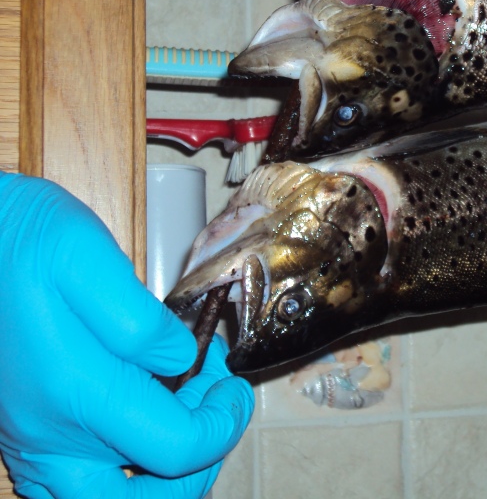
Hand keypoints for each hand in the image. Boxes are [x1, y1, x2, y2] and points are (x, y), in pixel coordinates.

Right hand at [0, 173, 253, 497]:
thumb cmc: (21, 241)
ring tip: (180, 411)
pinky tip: (137, 413)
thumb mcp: (87, 256)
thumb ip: (141, 319)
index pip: (178, 450)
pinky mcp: (21, 432)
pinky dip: (117, 468)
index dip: (225, 424)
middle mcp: (49, 433)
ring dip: (156, 475)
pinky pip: (71, 482)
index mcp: (78, 393)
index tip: (234, 385)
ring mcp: (30, 440)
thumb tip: (181, 359)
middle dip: (195, 468)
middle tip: (211, 409)